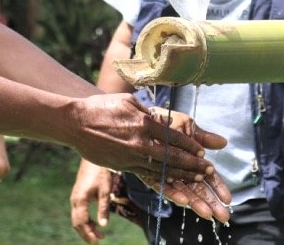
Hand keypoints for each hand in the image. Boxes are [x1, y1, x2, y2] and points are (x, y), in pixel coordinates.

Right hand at [65, 96, 230, 227]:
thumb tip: (159, 117)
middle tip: (208, 170)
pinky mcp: (122, 166)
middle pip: (172, 157)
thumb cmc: (101, 107)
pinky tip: (172, 182)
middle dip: (192, 164)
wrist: (75, 123)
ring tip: (196, 179)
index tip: (203, 152)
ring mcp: (130, 156)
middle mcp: (139, 141)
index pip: (174, 137)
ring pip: (161, 169)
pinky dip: (161, 179)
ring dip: (181, 175)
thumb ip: (146, 111)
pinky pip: (145, 174)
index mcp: (143, 122)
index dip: (191, 146)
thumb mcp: (127, 101)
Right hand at [69, 160, 112, 243]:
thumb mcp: (105, 191)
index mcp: (80, 200)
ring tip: (99, 235)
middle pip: (77, 223)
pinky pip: (78, 213)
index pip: (82, 222)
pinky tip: (95, 223)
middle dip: (86, 234)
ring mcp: (74, 198)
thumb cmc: (100, 173)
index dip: (89, 233)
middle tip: (98, 242)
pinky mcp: (77, 196)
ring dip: (86, 228)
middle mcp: (74, 200)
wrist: (93, 158)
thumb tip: (104, 226)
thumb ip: (103, 208)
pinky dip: (85, 221)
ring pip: (77, 219)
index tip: (97, 242)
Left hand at [139, 109, 230, 225]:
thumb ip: (204, 138)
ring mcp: (167, 175)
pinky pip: (163, 186)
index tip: (228, 199)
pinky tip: (184, 201)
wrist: (145, 116)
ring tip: (206, 213)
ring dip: (195, 203)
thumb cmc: (169, 122)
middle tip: (223, 216)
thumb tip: (224, 143)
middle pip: (199, 190)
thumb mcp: (189, 128)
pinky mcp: (151, 174)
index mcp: (192, 161)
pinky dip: (173, 194)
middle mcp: (181, 171)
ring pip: (183, 192)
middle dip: (211, 203)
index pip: (209, 178)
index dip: (219, 188)